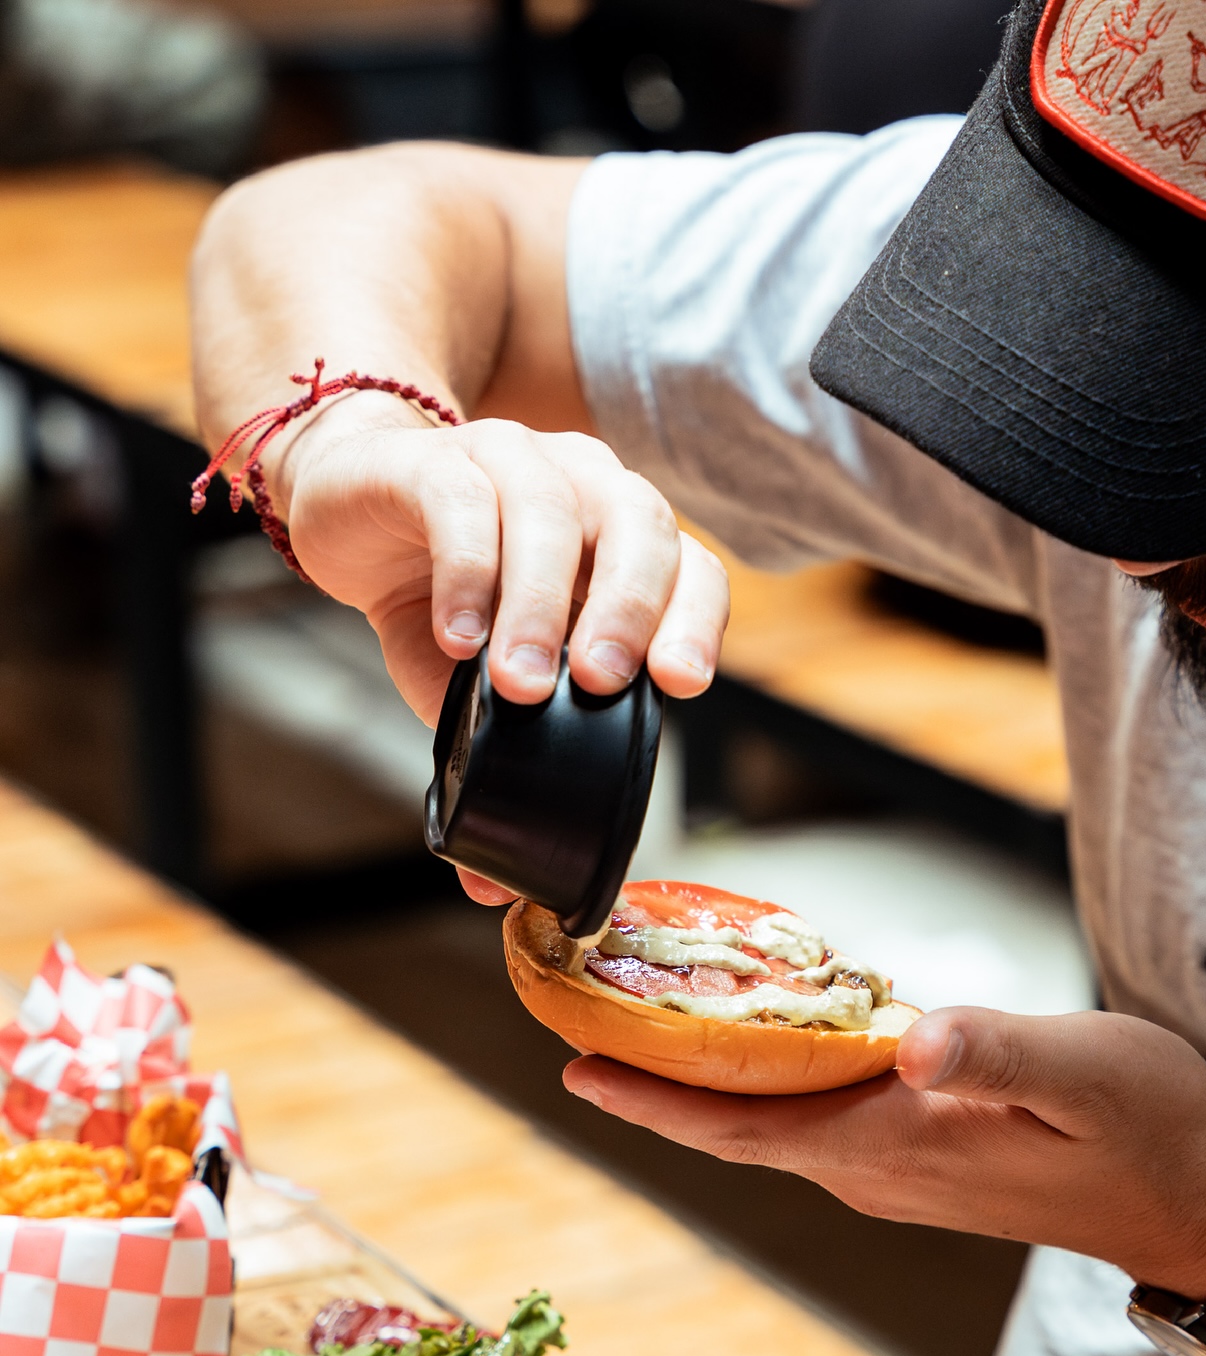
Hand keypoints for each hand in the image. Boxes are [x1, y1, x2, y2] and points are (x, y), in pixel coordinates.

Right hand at [275, 395, 728, 900]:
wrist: (351, 509)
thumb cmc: (438, 595)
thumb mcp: (480, 688)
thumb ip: (507, 764)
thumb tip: (499, 888)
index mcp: (621, 541)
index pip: (693, 571)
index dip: (696, 622)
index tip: (680, 685)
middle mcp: (584, 487)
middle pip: (640, 528)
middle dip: (626, 611)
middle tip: (594, 686)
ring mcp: (513, 459)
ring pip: (550, 514)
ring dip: (538, 606)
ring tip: (518, 684)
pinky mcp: (433, 460)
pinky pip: (464, 503)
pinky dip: (469, 573)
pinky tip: (458, 637)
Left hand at [563, 1007, 1205, 1293]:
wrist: (1191, 1206)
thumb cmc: (1146, 1132)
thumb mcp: (1086, 1074)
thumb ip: (997, 1050)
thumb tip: (911, 1041)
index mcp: (893, 1145)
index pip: (740, 1127)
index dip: (651, 1099)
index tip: (572, 1065)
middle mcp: (872, 1167)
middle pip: (731, 1127)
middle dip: (648, 1080)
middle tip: (574, 1021)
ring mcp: (890, 1169)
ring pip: (763, 1124)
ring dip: (695, 1080)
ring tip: (634, 1022)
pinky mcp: (912, 1157)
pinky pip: (805, 1121)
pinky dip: (757, 1081)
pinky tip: (745, 1041)